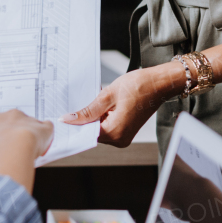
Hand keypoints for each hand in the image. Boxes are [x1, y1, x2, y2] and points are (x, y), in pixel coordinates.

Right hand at [0, 109, 54, 192]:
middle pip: (14, 121)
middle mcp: (10, 116)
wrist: (11, 150)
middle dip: (15, 132)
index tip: (1, 143)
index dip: (0, 134)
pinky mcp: (43, 127)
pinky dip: (46, 134)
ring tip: (29, 151)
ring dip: (30, 135)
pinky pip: (47, 127)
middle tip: (15, 148)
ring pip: (30, 124)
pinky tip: (44, 143)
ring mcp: (27, 120)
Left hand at [63, 64, 182, 146]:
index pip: (86, 133)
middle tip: (77, 103)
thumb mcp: (107, 95)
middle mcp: (120, 139)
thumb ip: (87, 110)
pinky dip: (102, 115)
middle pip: (92, 131)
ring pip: (99, 128)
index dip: (74, 124)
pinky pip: (108, 125)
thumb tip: (69, 119)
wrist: (159, 83)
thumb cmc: (138, 86)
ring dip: (94, 115)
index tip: (62, 117)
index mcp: (115, 132)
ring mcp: (124, 136)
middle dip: (84, 118)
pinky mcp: (126, 130)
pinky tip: (102, 102)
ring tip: (97, 99)